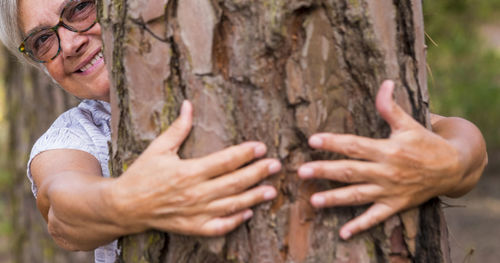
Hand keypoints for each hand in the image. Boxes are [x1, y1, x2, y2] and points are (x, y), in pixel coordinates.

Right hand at [111, 101, 280, 235]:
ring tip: (271, 190)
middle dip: (257, 173)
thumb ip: (178, 128)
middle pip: (234, 183)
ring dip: (253, 197)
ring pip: (231, 205)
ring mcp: (195, 213)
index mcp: (188, 171)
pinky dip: (235, 220)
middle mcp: (194, 193)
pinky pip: (219, 226)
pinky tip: (248, 212)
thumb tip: (189, 104)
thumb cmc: (141, 174)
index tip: (261, 147)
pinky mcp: (192, 227)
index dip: (245, 153)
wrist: (124, 206)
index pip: (224, 161)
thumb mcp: (158, 148)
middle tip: (276, 165)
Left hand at [298, 80, 462, 239]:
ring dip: (335, 199)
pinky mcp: (395, 205)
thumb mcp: (408, 123)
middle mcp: (386, 171)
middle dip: (325, 171)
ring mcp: (389, 191)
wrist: (452, 167)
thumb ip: (390, 107)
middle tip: (301, 172)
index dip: (333, 142)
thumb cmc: (426, 142)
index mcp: (387, 149)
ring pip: (357, 196)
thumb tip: (385, 82)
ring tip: (313, 201)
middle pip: (350, 171)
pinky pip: (375, 218)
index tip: (312, 140)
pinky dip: (360, 226)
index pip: (355, 146)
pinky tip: (343, 233)